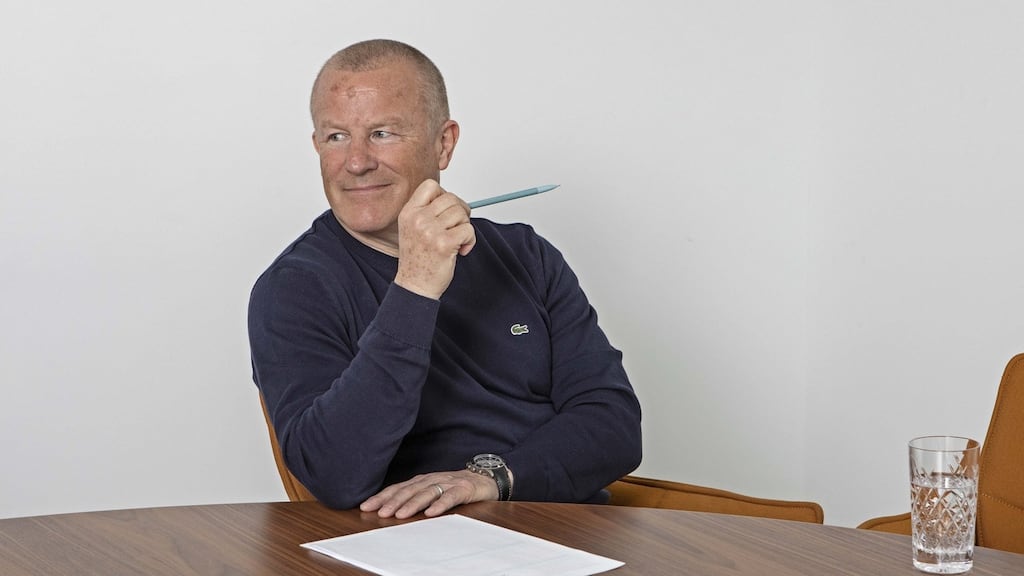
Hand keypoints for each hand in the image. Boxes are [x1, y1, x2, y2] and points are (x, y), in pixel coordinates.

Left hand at [359, 469, 498, 518]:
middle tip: (380, 512)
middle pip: (409, 490)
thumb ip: (414, 497)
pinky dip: (440, 504)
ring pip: (427, 492)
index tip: (366, 506)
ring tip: (400, 514)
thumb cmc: (454, 487)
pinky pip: (450, 497)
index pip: (398, 488)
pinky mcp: (463, 488)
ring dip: (413, 504)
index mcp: (422, 480)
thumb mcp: (432, 490)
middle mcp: (432, 479)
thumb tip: (388, 509)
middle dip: (393, 501)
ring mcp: (448, 482)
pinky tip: (431, 513)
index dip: (382, 496)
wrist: (485, 478)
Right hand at [393, 179, 475, 299]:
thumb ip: (428, 211)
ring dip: (465, 227)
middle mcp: (417, 219)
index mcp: (408, 213)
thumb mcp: (413, 229)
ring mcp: (430, 231)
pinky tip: (461, 250)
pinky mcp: (444, 243)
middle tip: (459, 227)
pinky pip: (468, 230)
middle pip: (451, 198)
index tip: (447, 211)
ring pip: (461, 213)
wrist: (415, 286)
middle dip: (460, 212)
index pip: (430, 186)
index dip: (444, 195)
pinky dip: (470, 240)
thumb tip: (455, 201)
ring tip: (457, 241)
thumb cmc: (418, 259)